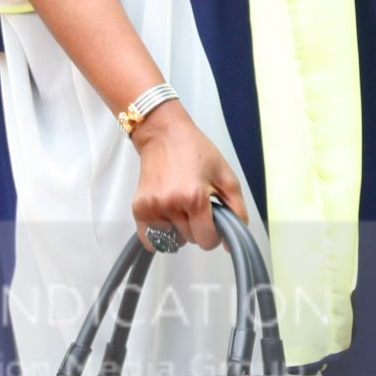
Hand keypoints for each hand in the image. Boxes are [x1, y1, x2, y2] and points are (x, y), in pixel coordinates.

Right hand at [131, 102, 247, 250]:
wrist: (164, 135)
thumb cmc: (196, 152)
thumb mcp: (226, 177)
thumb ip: (236, 210)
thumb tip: (231, 241)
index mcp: (194, 197)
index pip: (206, 240)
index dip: (214, 234)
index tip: (213, 220)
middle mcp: (170, 205)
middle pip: (190, 240)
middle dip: (197, 228)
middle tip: (196, 206)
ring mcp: (152, 208)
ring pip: (172, 241)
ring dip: (179, 230)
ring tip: (180, 207)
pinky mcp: (138, 209)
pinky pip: (151, 240)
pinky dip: (161, 235)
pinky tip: (167, 217)